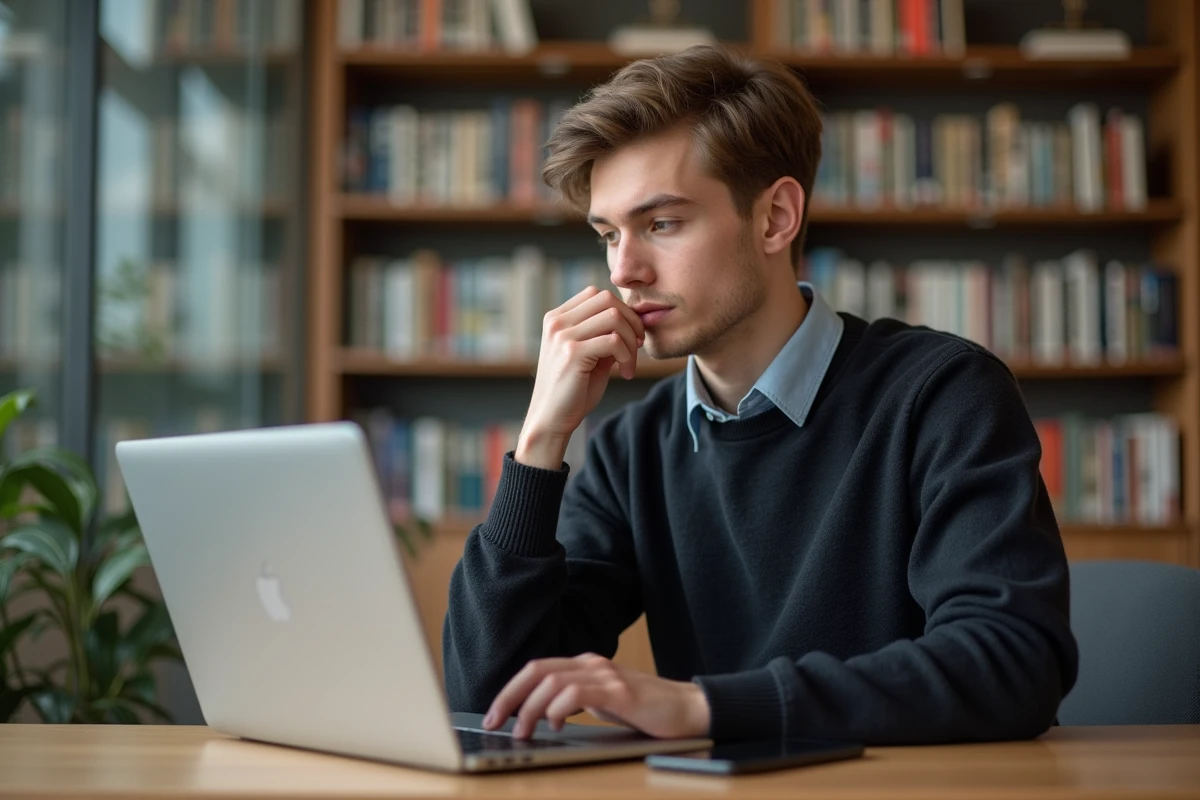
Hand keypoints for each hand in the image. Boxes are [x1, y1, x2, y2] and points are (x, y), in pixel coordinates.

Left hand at [481, 652, 710, 739]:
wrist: (688, 709)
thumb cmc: (644, 710)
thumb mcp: (602, 703)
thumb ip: (575, 701)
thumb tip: (538, 716)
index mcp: (585, 665)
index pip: (536, 669)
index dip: (510, 690)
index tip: (492, 715)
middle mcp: (592, 664)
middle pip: (537, 671)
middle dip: (509, 697)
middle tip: (493, 722)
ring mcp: (606, 675)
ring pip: (552, 682)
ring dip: (530, 708)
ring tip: (523, 733)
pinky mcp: (620, 691)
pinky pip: (578, 692)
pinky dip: (559, 708)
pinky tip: (556, 724)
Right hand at [516, 287, 644, 468]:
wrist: (552, 420)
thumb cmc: (573, 390)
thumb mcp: (591, 355)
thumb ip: (605, 334)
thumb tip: (635, 320)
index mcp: (557, 318)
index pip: (597, 294)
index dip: (622, 311)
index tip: (632, 336)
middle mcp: (556, 322)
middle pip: (607, 298)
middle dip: (631, 321)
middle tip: (638, 347)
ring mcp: (562, 336)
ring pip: (614, 316)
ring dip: (631, 340)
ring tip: (629, 363)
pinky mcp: (571, 353)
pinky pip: (613, 340)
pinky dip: (627, 356)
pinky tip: (625, 373)